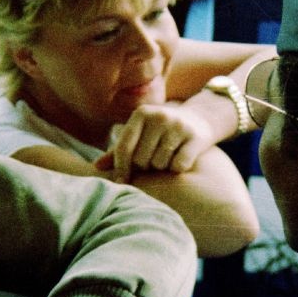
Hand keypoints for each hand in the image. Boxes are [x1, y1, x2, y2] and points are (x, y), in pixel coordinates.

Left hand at [96, 103, 212, 183]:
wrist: (201, 118)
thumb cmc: (161, 131)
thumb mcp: (141, 133)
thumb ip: (119, 150)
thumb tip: (96, 166)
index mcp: (141, 113)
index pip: (124, 147)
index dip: (121, 168)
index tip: (122, 183)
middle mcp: (159, 116)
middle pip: (141, 160)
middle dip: (145, 167)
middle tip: (153, 160)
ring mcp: (178, 125)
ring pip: (160, 164)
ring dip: (162, 168)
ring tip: (168, 157)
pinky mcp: (196, 137)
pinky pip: (179, 166)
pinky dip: (178, 169)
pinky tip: (181, 159)